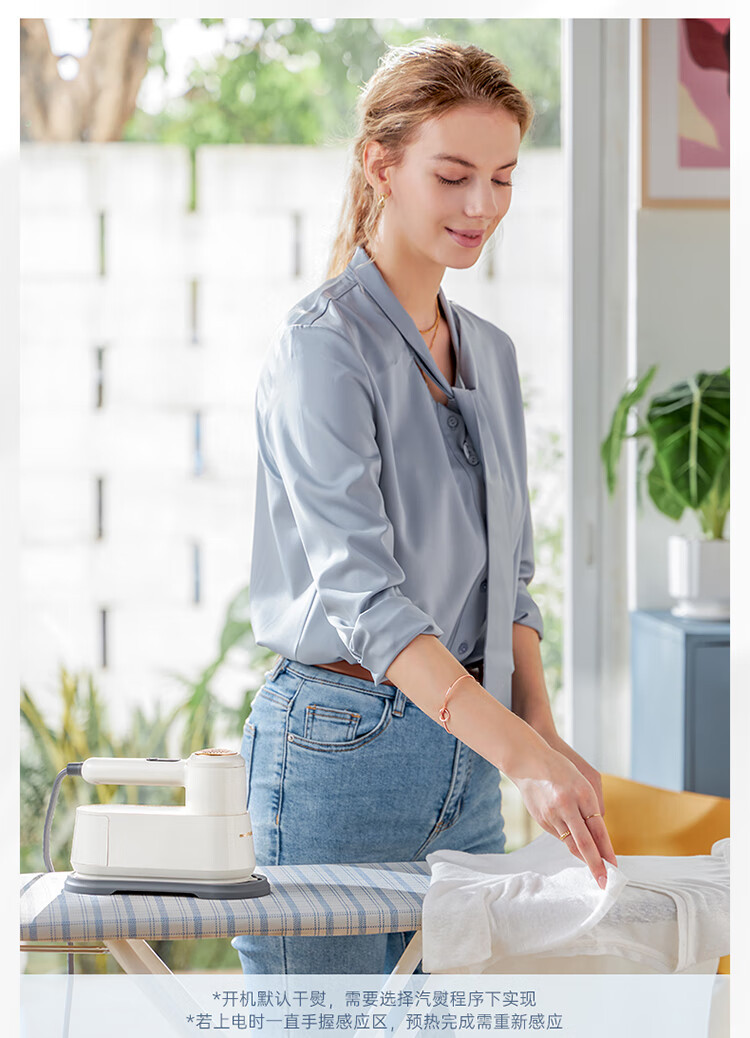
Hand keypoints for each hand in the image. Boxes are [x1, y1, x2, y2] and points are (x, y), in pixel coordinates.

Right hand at [505, 734, 617, 887]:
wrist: (527, 761)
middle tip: (604, 882)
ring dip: (583, 855)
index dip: (606, 851)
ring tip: (594, 868)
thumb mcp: (583, 781)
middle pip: (585, 843)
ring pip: (570, 842)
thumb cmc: (560, 768)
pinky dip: (568, 840)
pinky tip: (573, 841)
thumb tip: (597, 834)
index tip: (614, 867)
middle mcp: (568, 805)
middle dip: (595, 865)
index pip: (598, 829)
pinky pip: (559, 835)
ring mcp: (552, 813)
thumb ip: (592, 806)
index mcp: (583, 793)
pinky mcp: (541, 819)